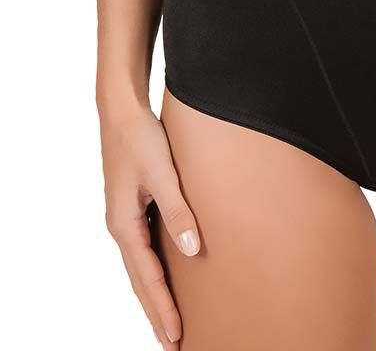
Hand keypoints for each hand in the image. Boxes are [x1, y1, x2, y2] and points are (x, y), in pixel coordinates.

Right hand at [100, 103, 199, 346]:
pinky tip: (171, 275)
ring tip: (171, 320)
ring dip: (156, 293)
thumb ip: (178, 209)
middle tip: (173, 344)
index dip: (162, 308)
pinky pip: (146, 248)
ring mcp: (127, 217)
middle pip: (140, 280)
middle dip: (156, 312)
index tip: (176, 335)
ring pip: (142, 266)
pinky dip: (157, 268)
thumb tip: (191, 249)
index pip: (147, 277)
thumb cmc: (140, 137)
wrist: (122, 109)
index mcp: (123, 224)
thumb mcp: (163, 172)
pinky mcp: (135, 205)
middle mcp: (122, 226)